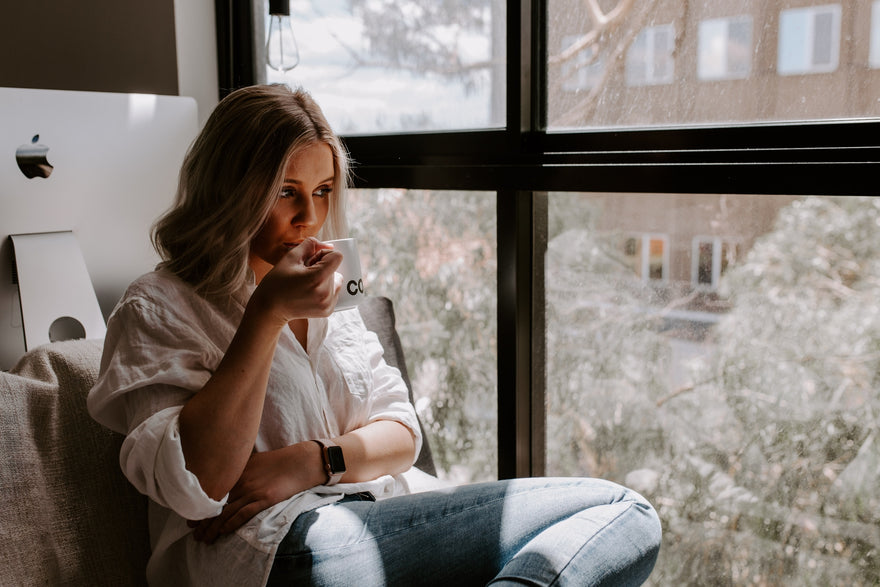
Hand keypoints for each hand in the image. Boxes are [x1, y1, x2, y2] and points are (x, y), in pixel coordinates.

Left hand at [188, 443, 321, 543]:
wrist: (301, 461)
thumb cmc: (280, 460)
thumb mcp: (255, 460)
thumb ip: (239, 469)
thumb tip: (227, 477)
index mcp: (238, 472)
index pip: (213, 492)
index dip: (200, 506)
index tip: (191, 517)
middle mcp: (242, 482)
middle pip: (216, 505)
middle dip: (202, 521)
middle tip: (193, 532)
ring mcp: (253, 491)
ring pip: (226, 512)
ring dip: (212, 528)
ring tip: (203, 538)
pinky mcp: (265, 499)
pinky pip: (244, 514)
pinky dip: (231, 524)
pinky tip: (222, 532)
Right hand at [251, 238, 342, 324]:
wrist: (270, 308)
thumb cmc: (277, 283)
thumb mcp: (290, 258)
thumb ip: (310, 245)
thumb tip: (329, 245)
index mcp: (317, 278)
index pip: (337, 257)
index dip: (324, 255)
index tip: (310, 261)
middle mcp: (326, 293)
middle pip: (336, 269)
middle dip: (322, 267)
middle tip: (304, 274)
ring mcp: (328, 304)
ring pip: (336, 280)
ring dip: (324, 278)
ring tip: (306, 284)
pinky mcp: (327, 310)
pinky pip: (334, 292)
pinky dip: (325, 289)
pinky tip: (309, 292)